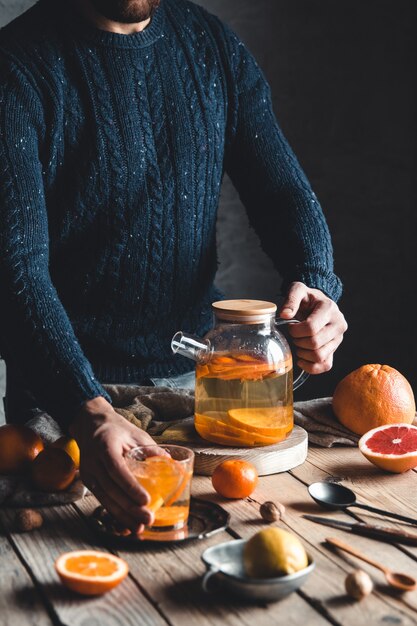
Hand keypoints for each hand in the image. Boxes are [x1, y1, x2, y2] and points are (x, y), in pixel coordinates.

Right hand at [69, 396, 155, 532]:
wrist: (91, 426)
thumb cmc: (116, 429)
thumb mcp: (135, 433)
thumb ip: (151, 449)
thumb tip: (171, 464)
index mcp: (105, 445)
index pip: (116, 468)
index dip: (130, 486)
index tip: (145, 500)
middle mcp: (93, 461)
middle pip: (111, 488)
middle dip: (130, 507)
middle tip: (148, 519)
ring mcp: (89, 473)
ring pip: (105, 498)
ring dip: (123, 515)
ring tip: (140, 527)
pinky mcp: (89, 482)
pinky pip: (103, 500)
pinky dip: (115, 514)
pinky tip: (127, 524)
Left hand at [279, 282, 347, 373]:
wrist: (318, 304)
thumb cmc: (307, 298)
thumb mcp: (298, 290)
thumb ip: (291, 299)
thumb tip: (285, 314)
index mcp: (329, 309)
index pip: (311, 328)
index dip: (296, 330)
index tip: (291, 326)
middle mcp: (338, 325)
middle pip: (315, 343)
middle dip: (299, 341)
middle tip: (294, 335)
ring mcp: (338, 339)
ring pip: (320, 356)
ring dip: (303, 353)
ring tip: (299, 344)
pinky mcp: (335, 350)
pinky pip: (326, 365)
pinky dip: (312, 367)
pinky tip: (302, 359)